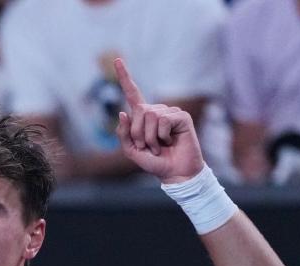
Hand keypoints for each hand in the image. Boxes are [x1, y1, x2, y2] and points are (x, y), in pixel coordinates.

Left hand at [114, 58, 204, 183]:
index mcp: (143, 116)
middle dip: (137, 134)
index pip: (132, 93)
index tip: (117, 59)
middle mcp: (156, 110)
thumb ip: (123, 134)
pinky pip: (163, 121)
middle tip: (148, 147)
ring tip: (160, 147)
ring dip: (150, 137)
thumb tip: (123, 112)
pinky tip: (170, 142)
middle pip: (138, 111)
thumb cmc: (154, 162)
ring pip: (150, 117)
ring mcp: (170, 112)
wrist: (175, 173)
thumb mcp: (132, 151)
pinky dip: (162, 136)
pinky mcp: (182, 117)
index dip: (124, 77)